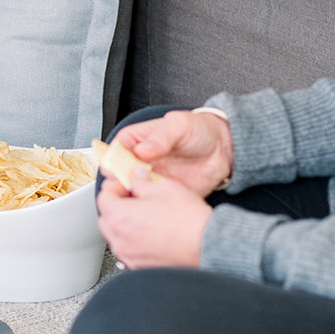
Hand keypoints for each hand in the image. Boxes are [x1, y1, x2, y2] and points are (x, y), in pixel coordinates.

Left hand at [97, 171, 212, 268]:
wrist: (206, 246)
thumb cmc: (188, 221)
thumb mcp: (164, 187)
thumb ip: (142, 181)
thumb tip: (136, 177)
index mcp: (119, 217)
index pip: (103, 196)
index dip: (115, 185)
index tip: (126, 183)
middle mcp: (120, 240)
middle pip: (107, 217)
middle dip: (117, 204)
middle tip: (135, 196)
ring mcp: (129, 256)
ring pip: (117, 235)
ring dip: (125, 223)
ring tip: (146, 215)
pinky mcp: (140, 266)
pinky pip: (130, 249)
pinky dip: (135, 240)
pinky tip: (153, 232)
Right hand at [112, 108, 232, 197]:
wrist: (223, 150)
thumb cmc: (199, 130)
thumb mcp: (180, 126)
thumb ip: (161, 136)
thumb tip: (142, 149)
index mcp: (136, 140)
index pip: (114, 151)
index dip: (111, 162)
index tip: (115, 171)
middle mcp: (139, 161)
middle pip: (118, 175)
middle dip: (119, 183)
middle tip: (130, 186)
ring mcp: (150, 178)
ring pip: (131, 192)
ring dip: (133, 197)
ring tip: (144, 197)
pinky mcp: (162, 194)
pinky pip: (150, 203)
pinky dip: (150, 207)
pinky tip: (157, 206)